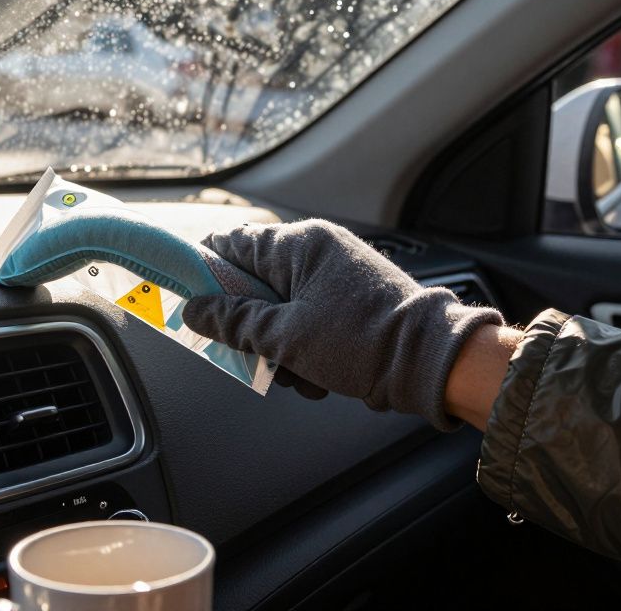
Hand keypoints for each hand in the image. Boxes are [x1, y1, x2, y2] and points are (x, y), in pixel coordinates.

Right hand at [182, 220, 502, 429]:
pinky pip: (308, 321)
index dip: (204, 270)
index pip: (231, 242)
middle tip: (257, 356)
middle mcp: (317, 250)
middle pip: (254, 285)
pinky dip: (307, 352)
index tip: (188, 298)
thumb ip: (234, 322)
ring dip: (280, 349)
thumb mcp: (286, 337)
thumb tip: (193, 309)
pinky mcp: (351, 301)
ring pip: (280, 311)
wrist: (431, 361)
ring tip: (300, 375)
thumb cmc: (362, 341)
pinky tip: (320, 378)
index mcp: (299, 244)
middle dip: (250, 328)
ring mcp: (336, 275)